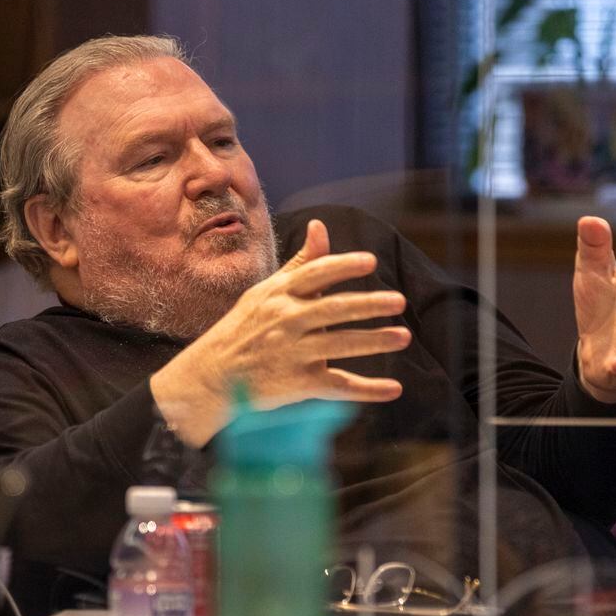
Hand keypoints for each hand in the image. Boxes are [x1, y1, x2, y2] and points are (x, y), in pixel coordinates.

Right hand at [150, 219, 410, 445]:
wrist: (212, 375)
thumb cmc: (245, 327)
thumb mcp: (267, 291)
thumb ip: (301, 263)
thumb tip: (320, 225)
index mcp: (279, 294)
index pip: (315, 275)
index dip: (343, 266)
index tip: (370, 262)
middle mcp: (285, 321)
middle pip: (333, 310)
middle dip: (367, 305)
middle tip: (399, 301)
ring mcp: (292, 353)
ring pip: (340, 345)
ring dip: (374, 341)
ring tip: (403, 337)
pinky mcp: (297, 384)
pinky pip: (338, 386)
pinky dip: (367, 390)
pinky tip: (393, 389)